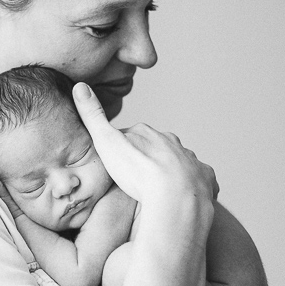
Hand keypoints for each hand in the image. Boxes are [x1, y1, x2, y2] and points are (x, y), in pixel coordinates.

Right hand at [72, 83, 216, 206]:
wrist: (174, 196)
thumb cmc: (138, 172)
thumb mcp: (106, 142)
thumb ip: (93, 116)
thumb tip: (79, 86)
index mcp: (148, 134)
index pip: (132, 137)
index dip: (123, 149)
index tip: (116, 162)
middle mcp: (172, 144)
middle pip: (158, 149)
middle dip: (149, 159)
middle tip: (137, 179)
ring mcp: (191, 161)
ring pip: (180, 164)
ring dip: (171, 174)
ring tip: (159, 192)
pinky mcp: (205, 180)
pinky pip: (199, 182)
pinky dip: (192, 189)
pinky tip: (182, 200)